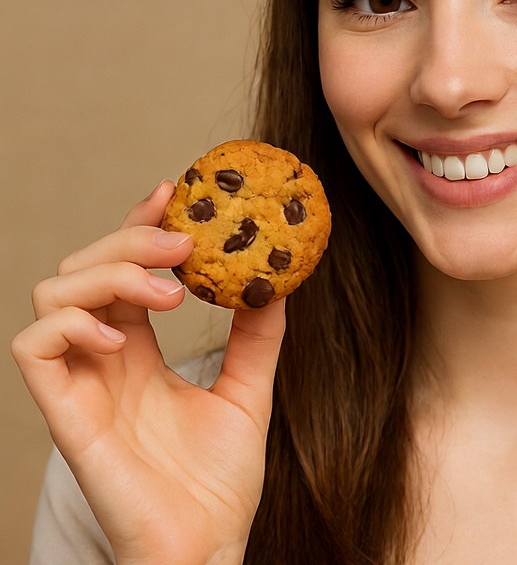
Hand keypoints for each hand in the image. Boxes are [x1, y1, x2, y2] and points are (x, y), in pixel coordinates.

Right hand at [11, 181, 285, 564]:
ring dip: (110, 274)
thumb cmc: (220, 482)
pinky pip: (34, 348)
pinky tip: (121, 333)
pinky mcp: (66, 415)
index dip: (142, 226)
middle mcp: (105, 359)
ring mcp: (82, 384)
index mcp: (141, 350)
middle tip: (183, 243)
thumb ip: (257, 334)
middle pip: (86, 267)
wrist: (207, 550)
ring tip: (170, 293)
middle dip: (131, 240)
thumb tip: (277, 277)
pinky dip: (71, 322)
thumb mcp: (249, 391)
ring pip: (54, 293)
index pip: (125, 269)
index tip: (177, 192)